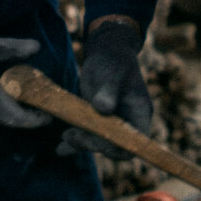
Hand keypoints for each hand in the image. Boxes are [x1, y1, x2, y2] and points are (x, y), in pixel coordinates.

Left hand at [60, 18, 151, 157]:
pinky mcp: (96, 120)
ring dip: (81, 142)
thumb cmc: (114, 61)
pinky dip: (74, 142)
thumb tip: (104, 109)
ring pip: (98, 142)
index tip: (100, 140)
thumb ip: (110, 90)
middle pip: (113, 145)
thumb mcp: (113, 73)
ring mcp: (111, 122)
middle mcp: (127, 122)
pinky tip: (61, 147)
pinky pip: (87, 136)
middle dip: (94, 143)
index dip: (119, 146)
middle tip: (73, 135)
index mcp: (139, 113)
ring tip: (65, 136)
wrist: (105, 53)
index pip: (135, 141)